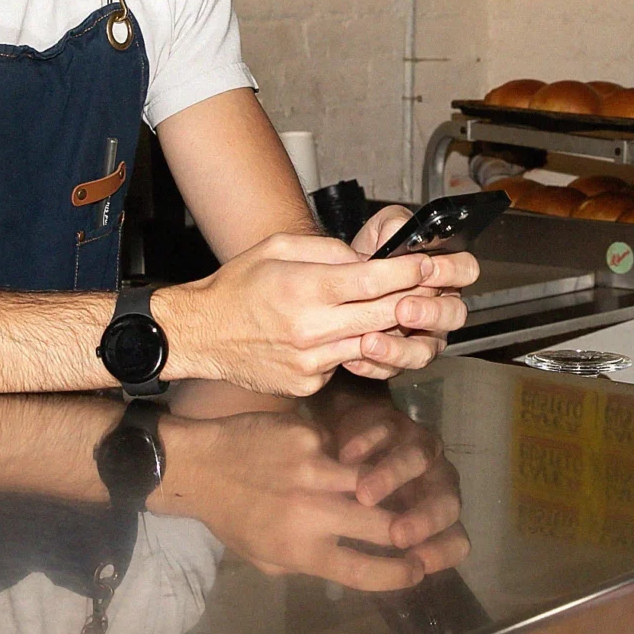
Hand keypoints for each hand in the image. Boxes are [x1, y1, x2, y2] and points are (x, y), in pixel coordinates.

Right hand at [156, 230, 471, 396]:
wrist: (200, 335)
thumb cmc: (238, 286)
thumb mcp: (278, 249)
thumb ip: (327, 250)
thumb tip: (367, 259)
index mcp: (307, 289)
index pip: (374, 281)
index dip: (409, 272)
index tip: (430, 265)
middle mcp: (313, 329)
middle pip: (383, 316)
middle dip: (412, 301)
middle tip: (433, 291)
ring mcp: (312, 362)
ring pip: (371, 345)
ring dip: (388, 329)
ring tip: (397, 312)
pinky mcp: (308, 384)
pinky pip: (345, 364)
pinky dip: (351, 349)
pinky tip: (340, 336)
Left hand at [156, 411, 453, 588]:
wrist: (199, 465)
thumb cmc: (232, 517)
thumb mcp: (267, 557)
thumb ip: (309, 561)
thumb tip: (351, 562)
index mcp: (300, 550)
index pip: (362, 570)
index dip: (397, 575)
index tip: (417, 571)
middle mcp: (310, 513)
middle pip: (382, 525)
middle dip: (409, 527)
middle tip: (421, 524)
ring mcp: (312, 470)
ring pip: (372, 480)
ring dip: (387, 486)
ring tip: (397, 488)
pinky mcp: (308, 437)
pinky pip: (344, 448)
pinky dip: (347, 454)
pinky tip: (344, 453)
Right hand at [315, 384, 465, 562]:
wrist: (350, 442)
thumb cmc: (361, 498)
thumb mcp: (370, 529)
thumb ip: (373, 551)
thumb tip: (359, 577)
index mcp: (435, 517)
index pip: (456, 540)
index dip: (442, 553)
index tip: (414, 567)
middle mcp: (437, 483)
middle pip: (447, 502)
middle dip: (425, 520)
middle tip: (397, 535)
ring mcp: (418, 449)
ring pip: (419, 459)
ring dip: (394, 478)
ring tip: (364, 494)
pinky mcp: (393, 422)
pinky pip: (386, 430)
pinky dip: (368, 442)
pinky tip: (345, 456)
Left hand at [340, 205, 481, 381]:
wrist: (341, 281)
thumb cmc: (371, 254)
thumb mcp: (382, 229)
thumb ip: (396, 226)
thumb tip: (401, 233)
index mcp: (444, 274)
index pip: (465, 271)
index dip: (451, 271)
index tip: (429, 268)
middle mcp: (439, 307)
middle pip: (454, 315)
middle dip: (429, 313)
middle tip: (402, 308)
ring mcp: (422, 335)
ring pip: (425, 350)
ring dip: (399, 348)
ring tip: (371, 341)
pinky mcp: (398, 357)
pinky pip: (393, 367)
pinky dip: (374, 363)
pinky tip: (355, 354)